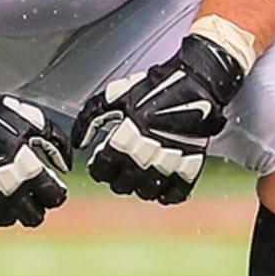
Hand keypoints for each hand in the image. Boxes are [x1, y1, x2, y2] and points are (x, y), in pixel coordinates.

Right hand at [0, 58, 70, 229]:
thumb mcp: (34, 121)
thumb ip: (56, 143)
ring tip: (12, 201)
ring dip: (12, 213)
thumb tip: (65, 166)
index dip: (56, 194)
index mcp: (26, 164)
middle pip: (32, 217)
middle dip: (37, 209)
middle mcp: (5, 182)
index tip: (53, 188)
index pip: (52, 197)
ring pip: (5, 220)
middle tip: (34, 198)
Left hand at [72, 34, 244, 204]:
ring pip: (149, 190)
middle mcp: (150, 146)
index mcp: (129, 130)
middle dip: (116, 181)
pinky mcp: (193, 160)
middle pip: (125, 183)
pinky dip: (169, 195)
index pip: (105, 166)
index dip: (98, 169)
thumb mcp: (115, 95)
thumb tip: (79, 142)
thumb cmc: (154, 87)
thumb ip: (91, 118)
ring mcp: (173, 155)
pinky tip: (161, 190)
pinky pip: (179, 190)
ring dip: (139, 189)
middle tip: (117, 173)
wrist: (195, 80)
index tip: (99, 164)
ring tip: (137, 179)